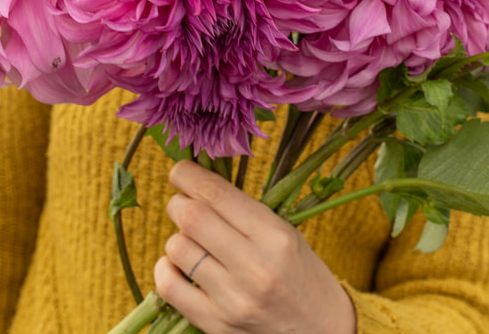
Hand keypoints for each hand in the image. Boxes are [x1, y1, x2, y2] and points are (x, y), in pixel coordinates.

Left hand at [154, 160, 356, 333]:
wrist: (322, 331)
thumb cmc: (302, 275)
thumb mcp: (286, 234)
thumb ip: (244, 212)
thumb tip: (196, 184)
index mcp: (276, 236)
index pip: (218, 195)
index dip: (190, 176)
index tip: (180, 170)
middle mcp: (254, 267)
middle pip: (191, 218)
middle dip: (179, 203)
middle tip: (183, 204)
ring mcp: (232, 299)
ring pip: (177, 248)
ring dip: (177, 237)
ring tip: (192, 240)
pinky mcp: (216, 325)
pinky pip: (169, 287)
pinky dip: (165, 268)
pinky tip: (178, 264)